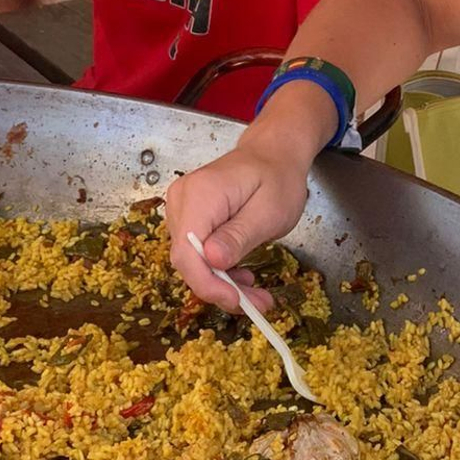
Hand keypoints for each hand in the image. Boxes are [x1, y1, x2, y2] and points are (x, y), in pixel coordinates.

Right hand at [164, 132, 313, 309]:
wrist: (273, 155)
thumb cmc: (277, 178)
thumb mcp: (268, 211)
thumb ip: (239, 236)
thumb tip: (212, 261)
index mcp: (201, 194)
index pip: (186, 251)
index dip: (207, 284)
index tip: (236, 301)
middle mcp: (182, 199)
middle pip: (188, 259)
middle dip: (219, 288)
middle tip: (258, 303)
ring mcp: (182, 207)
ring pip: (192, 261)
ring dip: (222, 283)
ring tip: (256, 293)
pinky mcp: (188, 217)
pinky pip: (196, 252)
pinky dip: (219, 269)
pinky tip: (241, 276)